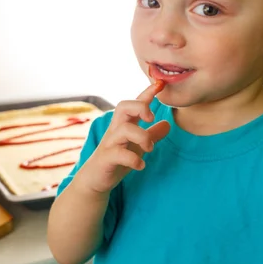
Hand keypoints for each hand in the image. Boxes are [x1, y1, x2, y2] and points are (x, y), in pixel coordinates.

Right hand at [76, 80, 170, 194]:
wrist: (95, 179)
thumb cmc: (116, 160)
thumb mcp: (137, 146)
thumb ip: (151, 134)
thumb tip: (168, 124)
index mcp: (123, 124)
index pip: (134, 104)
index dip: (147, 93)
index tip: (160, 84)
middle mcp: (115, 130)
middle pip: (123, 107)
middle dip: (140, 107)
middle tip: (151, 118)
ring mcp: (110, 143)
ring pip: (124, 130)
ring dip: (142, 137)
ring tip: (150, 148)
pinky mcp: (106, 158)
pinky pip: (120, 154)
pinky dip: (134, 160)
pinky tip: (141, 165)